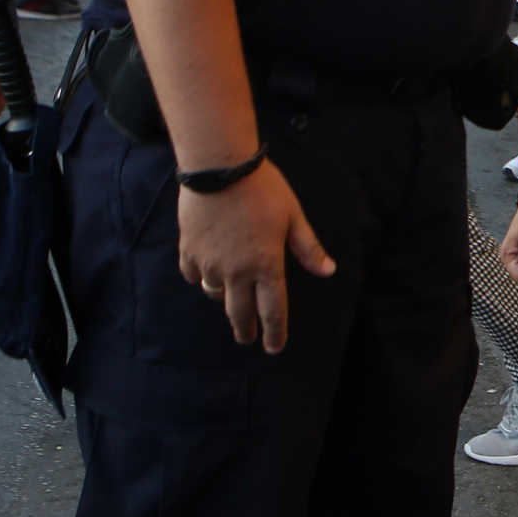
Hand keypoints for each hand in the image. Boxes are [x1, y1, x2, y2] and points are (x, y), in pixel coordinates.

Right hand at [175, 159, 333, 352]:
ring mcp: (210, 264)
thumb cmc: (264, 189)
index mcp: (267, 265)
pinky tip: (208, 272)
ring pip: (216, 294)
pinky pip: (194, 276)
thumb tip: (328, 271)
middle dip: (246, 330)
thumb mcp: (294, 217)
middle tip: (248, 338)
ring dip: (225, 298)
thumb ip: (308, 248)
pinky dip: (202, 277)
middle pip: (240, 313)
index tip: (273, 348)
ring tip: (231, 295)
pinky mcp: (189, 252)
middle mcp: (237, 271)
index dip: (274, 333)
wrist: (220, 167)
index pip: (273, 310)